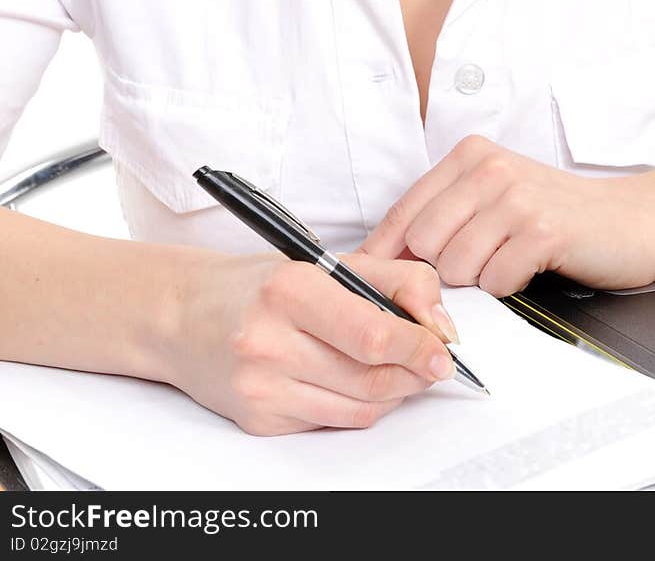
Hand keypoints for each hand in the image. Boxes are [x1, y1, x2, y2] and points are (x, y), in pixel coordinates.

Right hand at [160, 248, 460, 435]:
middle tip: (433, 361)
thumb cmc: (257, 285)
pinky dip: (360, 407)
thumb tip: (440, 323)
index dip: (418, 345)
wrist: (181, 315)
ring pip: (359, 408)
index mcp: (290, 288)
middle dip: (414, 372)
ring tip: (400, 369)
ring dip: (394, 392)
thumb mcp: (323, 261)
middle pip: (371, 377)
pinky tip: (357, 381)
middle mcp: (269, 339)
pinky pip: (333, 422)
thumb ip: (391, 279)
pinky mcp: (259, 419)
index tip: (444, 348)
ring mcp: (261, 386)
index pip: (372, 332)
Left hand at [359, 135, 654, 295]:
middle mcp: (489, 168)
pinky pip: (494, 281)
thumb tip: (376, 259)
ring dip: (477, 280)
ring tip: (506, 263)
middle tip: (476, 269)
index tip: (377, 283)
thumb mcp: (491, 198)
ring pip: (454, 266)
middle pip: (422, 245)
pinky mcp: (543, 230)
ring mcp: (516, 197)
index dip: (385, 255)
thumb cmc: (554, 215)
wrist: (629, 221)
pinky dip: (506, 288)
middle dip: (441, 271)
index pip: (404, 212)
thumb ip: (441, 216)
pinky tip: (527, 269)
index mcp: (469, 155)